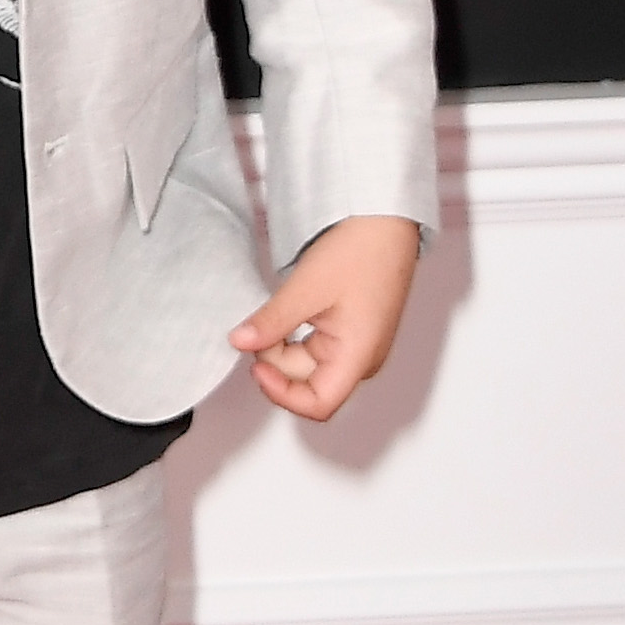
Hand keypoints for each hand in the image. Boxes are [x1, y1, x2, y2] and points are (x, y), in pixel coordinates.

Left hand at [232, 213, 421, 421]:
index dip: (282, 394)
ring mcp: (357, 345)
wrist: (385, 219)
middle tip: (258, 327)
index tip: (256, 366)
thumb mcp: (307, 288)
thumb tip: (239, 343)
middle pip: (308, 383)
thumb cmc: (361, 250)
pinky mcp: (351, 330)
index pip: (318, 404)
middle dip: (276, 362)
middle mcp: (362, 358)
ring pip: (308, 365)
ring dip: (282, 347)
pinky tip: (286, 312)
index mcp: (358, 356)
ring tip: (272, 313)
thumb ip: (272, 322)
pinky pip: (315, 347)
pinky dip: (293, 336)